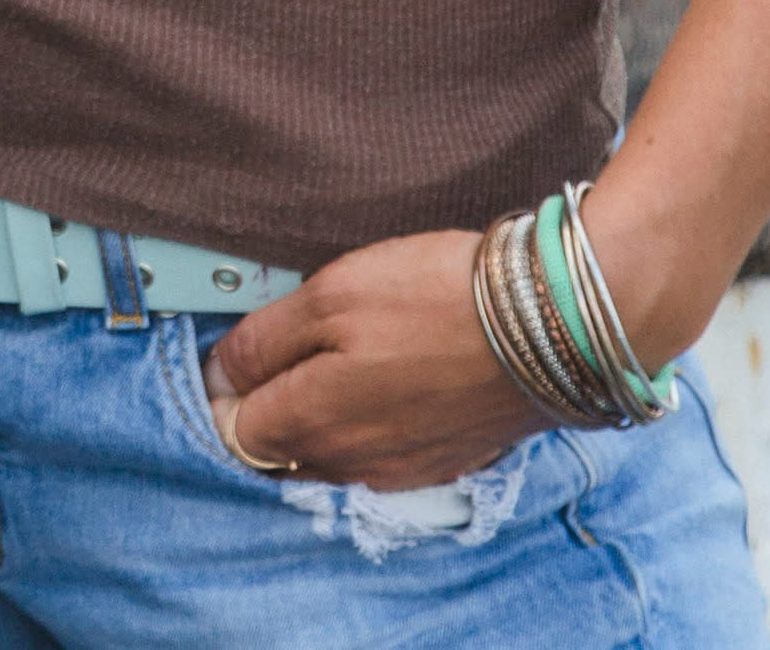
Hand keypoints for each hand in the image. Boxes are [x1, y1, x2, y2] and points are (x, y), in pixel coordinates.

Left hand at [199, 233, 546, 490]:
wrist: (550, 328)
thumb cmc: (433, 300)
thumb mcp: (329, 296)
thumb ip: (263, 343)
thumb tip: (219, 375)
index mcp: (311, 424)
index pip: (232, 428)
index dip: (226, 388)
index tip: (242, 351)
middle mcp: (350, 466)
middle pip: (279, 450)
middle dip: (268, 409)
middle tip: (287, 351)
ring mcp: (399, 472)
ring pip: (329, 457)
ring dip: (318, 421)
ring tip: (339, 363)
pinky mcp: (441, 466)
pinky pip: (378, 458)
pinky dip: (368, 429)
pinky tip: (387, 384)